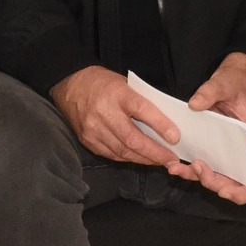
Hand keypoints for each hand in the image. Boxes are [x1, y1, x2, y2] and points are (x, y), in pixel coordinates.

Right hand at [48, 65, 184, 170]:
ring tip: (159, 162)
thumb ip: (142, 102)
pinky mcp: (87, 140)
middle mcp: (103, 112)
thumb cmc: (103, 84)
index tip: (175, 137)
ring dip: (144, 159)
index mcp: (117, 93)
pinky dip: (129, 158)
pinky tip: (140, 158)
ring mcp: (93, 129)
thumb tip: (166, 124)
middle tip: (172, 160)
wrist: (70, 85)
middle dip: (155, 152)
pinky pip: (112, 154)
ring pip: (123, 151)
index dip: (160, 125)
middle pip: (133, 138)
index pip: (141, 110)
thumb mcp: (125, 84)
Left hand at [183, 53, 245, 205]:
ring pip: (224, 179)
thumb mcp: (224, 81)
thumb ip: (211, 90)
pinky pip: (205, 169)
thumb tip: (195, 104)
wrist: (228, 78)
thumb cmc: (234, 81)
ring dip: (207, 182)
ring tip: (185, 170)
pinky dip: (190, 173)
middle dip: (232, 189)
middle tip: (216, 187)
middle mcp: (244, 148)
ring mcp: (228, 152)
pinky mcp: (213, 150)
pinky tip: (174, 168)